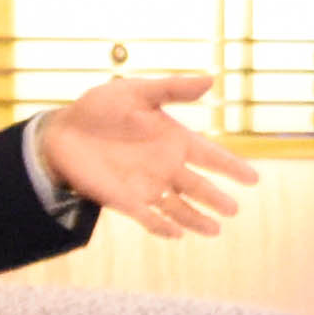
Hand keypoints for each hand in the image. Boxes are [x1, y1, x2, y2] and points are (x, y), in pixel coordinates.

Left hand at [36, 72, 257, 237]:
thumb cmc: (99, 108)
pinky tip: (176, 235)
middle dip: (215, 199)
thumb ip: (172, 89)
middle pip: (198, 186)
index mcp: (174, 139)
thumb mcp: (136, 92)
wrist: (60, 132)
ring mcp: (146, 185)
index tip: (252, 179)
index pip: (210, 156)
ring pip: (179, 207)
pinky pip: (148, 218)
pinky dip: (162, 227)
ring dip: (195, 219)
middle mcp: (165, 166)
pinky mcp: (124, 200)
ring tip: (215, 230)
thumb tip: (211, 79)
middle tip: (233, 210)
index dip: (231, 167)